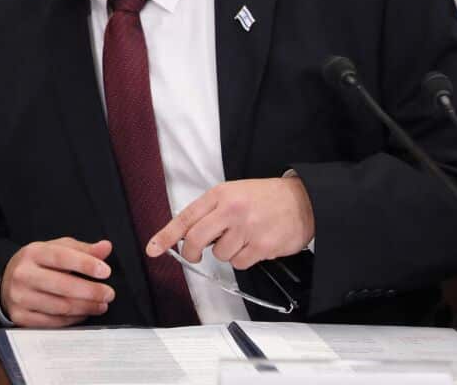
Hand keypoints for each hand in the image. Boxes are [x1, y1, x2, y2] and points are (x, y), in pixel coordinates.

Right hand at [0, 238, 115, 327]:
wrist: (8, 280)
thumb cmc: (38, 264)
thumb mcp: (57, 249)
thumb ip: (82, 249)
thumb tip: (105, 247)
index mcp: (33, 253)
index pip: (61, 257)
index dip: (85, 264)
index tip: (105, 271)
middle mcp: (23, 274)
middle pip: (63, 285)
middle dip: (91, 291)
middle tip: (109, 294)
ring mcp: (20, 297)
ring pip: (61, 307)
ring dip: (86, 307)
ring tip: (101, 305)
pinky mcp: (20, 316)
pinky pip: (54, 322)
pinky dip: (73, 319)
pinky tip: (84, 313)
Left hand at [146, 177, 314, 269]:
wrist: (304, 200)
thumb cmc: (266, 198)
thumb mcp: (234, 193)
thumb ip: (211, 212)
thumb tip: (188, 236)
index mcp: (220, 195)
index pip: (185, 217)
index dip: (166, 236)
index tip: (153, 249)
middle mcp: (231, 210)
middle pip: (195, 240)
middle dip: (190, 252)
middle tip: (194, 255)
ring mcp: (247, 229)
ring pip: (219, 255)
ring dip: (227, 252)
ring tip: (243, 238)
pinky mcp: (262, 246)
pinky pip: (239, 263)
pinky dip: (244, 259)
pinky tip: (255, 245)